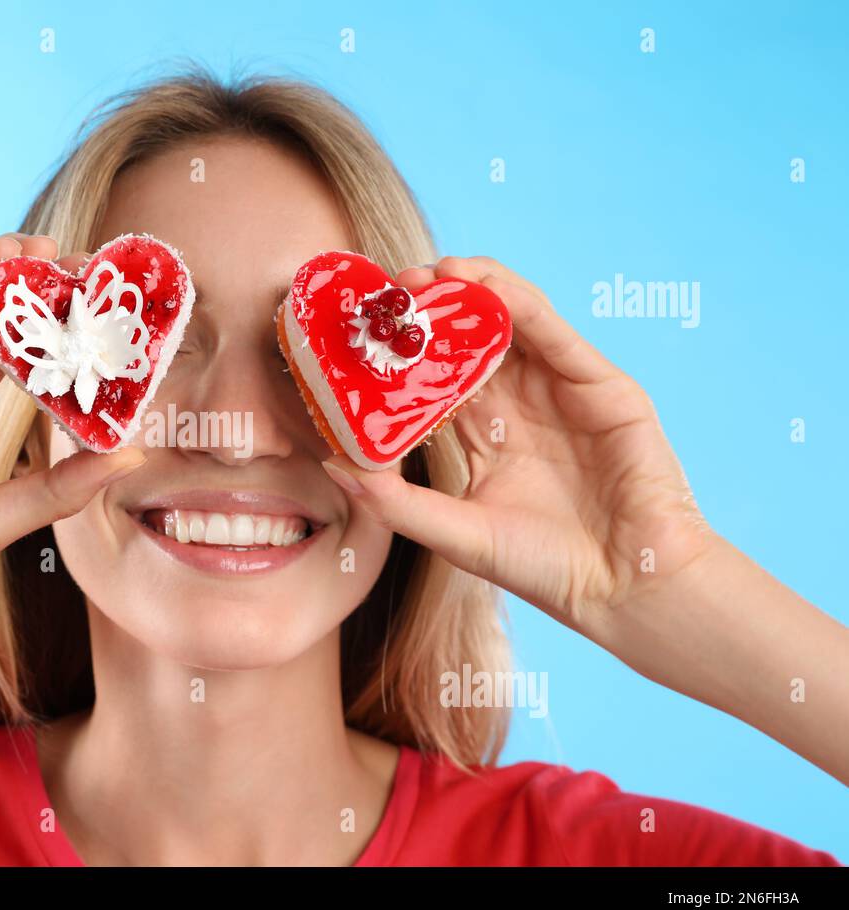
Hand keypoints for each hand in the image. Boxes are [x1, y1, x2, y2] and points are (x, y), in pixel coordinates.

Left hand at [321, 256, 720, 647]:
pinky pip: (553, 332)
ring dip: (470, 290)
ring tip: (428, 275)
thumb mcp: (453, 532)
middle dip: (430, 309)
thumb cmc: (543, 567)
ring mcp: (561, 389)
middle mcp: (519, 403)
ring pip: (510, 320)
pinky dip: (517, 303)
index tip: (362, 330)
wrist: (624, 588)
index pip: (434, 376)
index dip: (401, 350)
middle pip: (469, 338)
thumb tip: (332, 465)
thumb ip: (394, 501)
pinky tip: (482, 286)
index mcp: (483, 433)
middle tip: (391, 290)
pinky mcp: (601, 384)